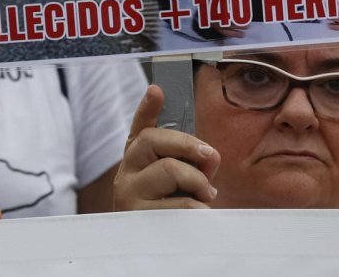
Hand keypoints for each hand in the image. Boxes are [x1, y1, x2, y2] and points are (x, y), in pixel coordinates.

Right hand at [113, 85, 221, 210]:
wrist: (154, 248)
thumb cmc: (172, 208)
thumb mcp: (182, 182)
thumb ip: (195, 162)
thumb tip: (211, 155)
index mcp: (139, 158)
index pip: (139, 128)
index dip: (146, 107)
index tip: (157, 90)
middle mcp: (127, 171)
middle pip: (154, 140)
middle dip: (190, 145)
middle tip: (211, 157)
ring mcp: (128, 193)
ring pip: (169, 169)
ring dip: (198, 181)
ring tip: (206, 195)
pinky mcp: (136, 216)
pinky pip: (177, 203)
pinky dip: (197, 207)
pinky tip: (199, 213)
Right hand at [209, 0, 248, 38]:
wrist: (204, 10)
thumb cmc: (214, 0)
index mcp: (215, 7)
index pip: (223, 10)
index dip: (231, 12)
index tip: (239, 13)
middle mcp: (215, 16)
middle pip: (226, 21)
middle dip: (236, 24)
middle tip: (247, 25)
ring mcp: (216, 24)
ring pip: (226, 29)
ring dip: (235, 31)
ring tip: (245, 33)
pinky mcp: (217, 29)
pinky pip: (224, 33)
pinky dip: (232, 35)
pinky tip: (241, 35)